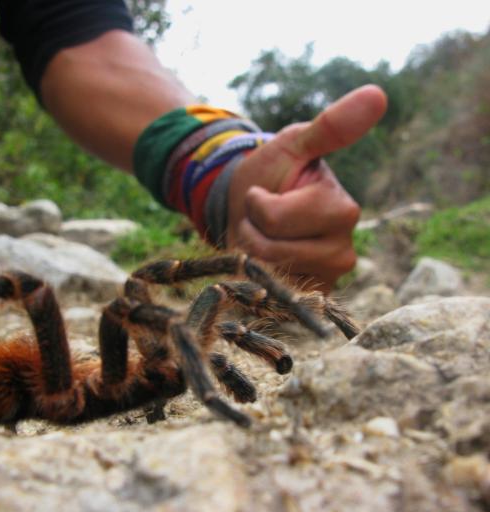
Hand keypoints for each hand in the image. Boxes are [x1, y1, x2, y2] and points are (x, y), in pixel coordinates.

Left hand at [226, 84, 387, 291]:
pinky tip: (266, 261)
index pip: (275, 217)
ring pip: (264, 274)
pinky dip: (255, 276)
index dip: (255, 204)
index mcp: (343, 211)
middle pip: (270, 251)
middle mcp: (342, 252)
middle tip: (260, 218)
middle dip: (250, 231)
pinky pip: (266, 294)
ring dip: (249, 253)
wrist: (252, 210)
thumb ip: (329, 127)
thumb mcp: (292, 145)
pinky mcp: (305, 300)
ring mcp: (324, 281)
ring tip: (262, 236)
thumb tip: (378, 94)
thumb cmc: (272, 175)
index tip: (262, 193)